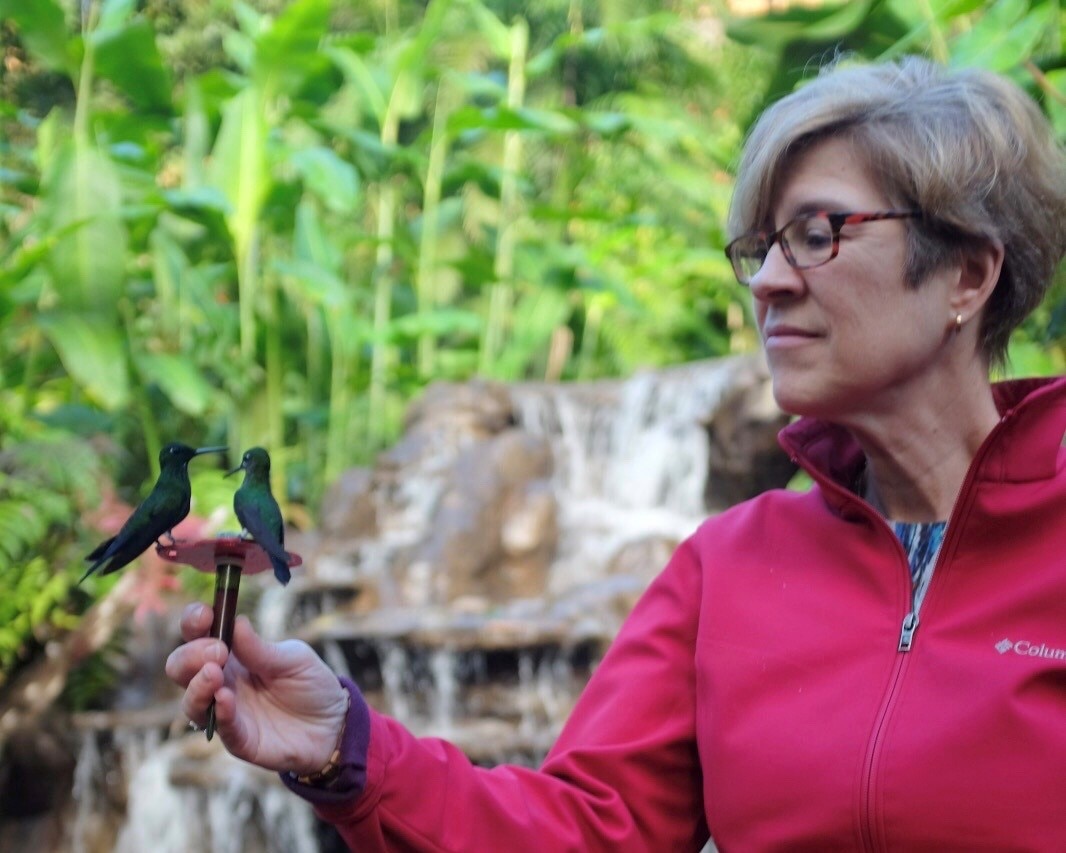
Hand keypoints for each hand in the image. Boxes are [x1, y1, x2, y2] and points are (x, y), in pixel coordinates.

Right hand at [165, 603, 348, 775]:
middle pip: (181, 667)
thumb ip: (261, 648)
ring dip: (197, 686)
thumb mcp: (293, 658)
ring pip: (191, 701)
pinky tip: (226, 699)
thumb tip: (236, 622)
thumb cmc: (311, 684)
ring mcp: (226, 711)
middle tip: (218, 650)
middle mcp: (221, 682)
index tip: (204, 614)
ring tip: (214, 673)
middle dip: (190, 655)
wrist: (334, 723)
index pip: (198, 635)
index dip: (194, 622)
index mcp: (232, 654)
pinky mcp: (239, 739)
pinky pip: (220, 727)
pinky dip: (220, 712)